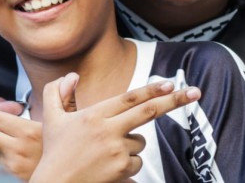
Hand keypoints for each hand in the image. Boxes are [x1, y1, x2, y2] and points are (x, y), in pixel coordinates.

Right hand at [30, 74, 200, 182]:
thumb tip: (73, 75)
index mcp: (94, 115)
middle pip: (149, 111)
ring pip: (140, 142)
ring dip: (132, 144)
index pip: (130, 97)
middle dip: (174, 100)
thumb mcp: (50, 118)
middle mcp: (108, 130)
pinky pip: (137, 163)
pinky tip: (110, 167)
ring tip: (106, 152)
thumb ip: (57, 92)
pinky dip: (129, 164)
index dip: (152, 89)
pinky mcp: (121, 170)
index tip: (171, 82)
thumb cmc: (54, 152)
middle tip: (195, 92)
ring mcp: (116, 151)